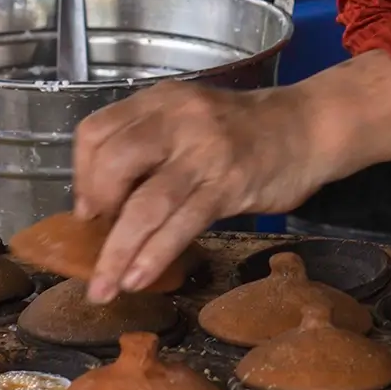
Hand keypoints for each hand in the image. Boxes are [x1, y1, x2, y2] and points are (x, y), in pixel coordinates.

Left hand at [73, 51, 390, 302]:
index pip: (97, 132)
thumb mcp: (191, 119)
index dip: (82, 175)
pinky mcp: (230, 184)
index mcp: (162, 101)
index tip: (89, 208)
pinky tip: (139, 278)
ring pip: (145, 204)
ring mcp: (206, 152)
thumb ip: (151, 146)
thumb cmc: (244, 130)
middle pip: (114, 162)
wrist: (308, 127)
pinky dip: (154, 256)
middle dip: (96, 209)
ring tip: (104, 288)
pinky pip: (181, 225)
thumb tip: (102, 203)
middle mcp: (179, 120)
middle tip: (97, 239)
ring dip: (117, 252)